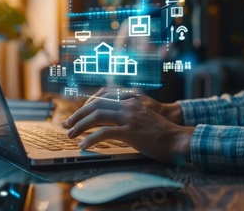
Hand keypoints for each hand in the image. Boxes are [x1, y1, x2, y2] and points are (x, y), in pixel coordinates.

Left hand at [65, 97, 193, 163]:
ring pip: (97, 116)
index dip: (85, 107)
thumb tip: (108, 124)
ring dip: (80, 126)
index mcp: (130, 100)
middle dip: (78, 115)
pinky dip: (90, 139)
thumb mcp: (141, 118)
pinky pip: (104, 133)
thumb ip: (126, 116)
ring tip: (71, 136)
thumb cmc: (160, 133)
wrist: (177, 140)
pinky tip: (83, 146)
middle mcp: (128, 105)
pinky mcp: (130, 131)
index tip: (76, 117)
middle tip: (67, 126)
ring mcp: (129, 117)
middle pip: (95, 105)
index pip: (101, 98)